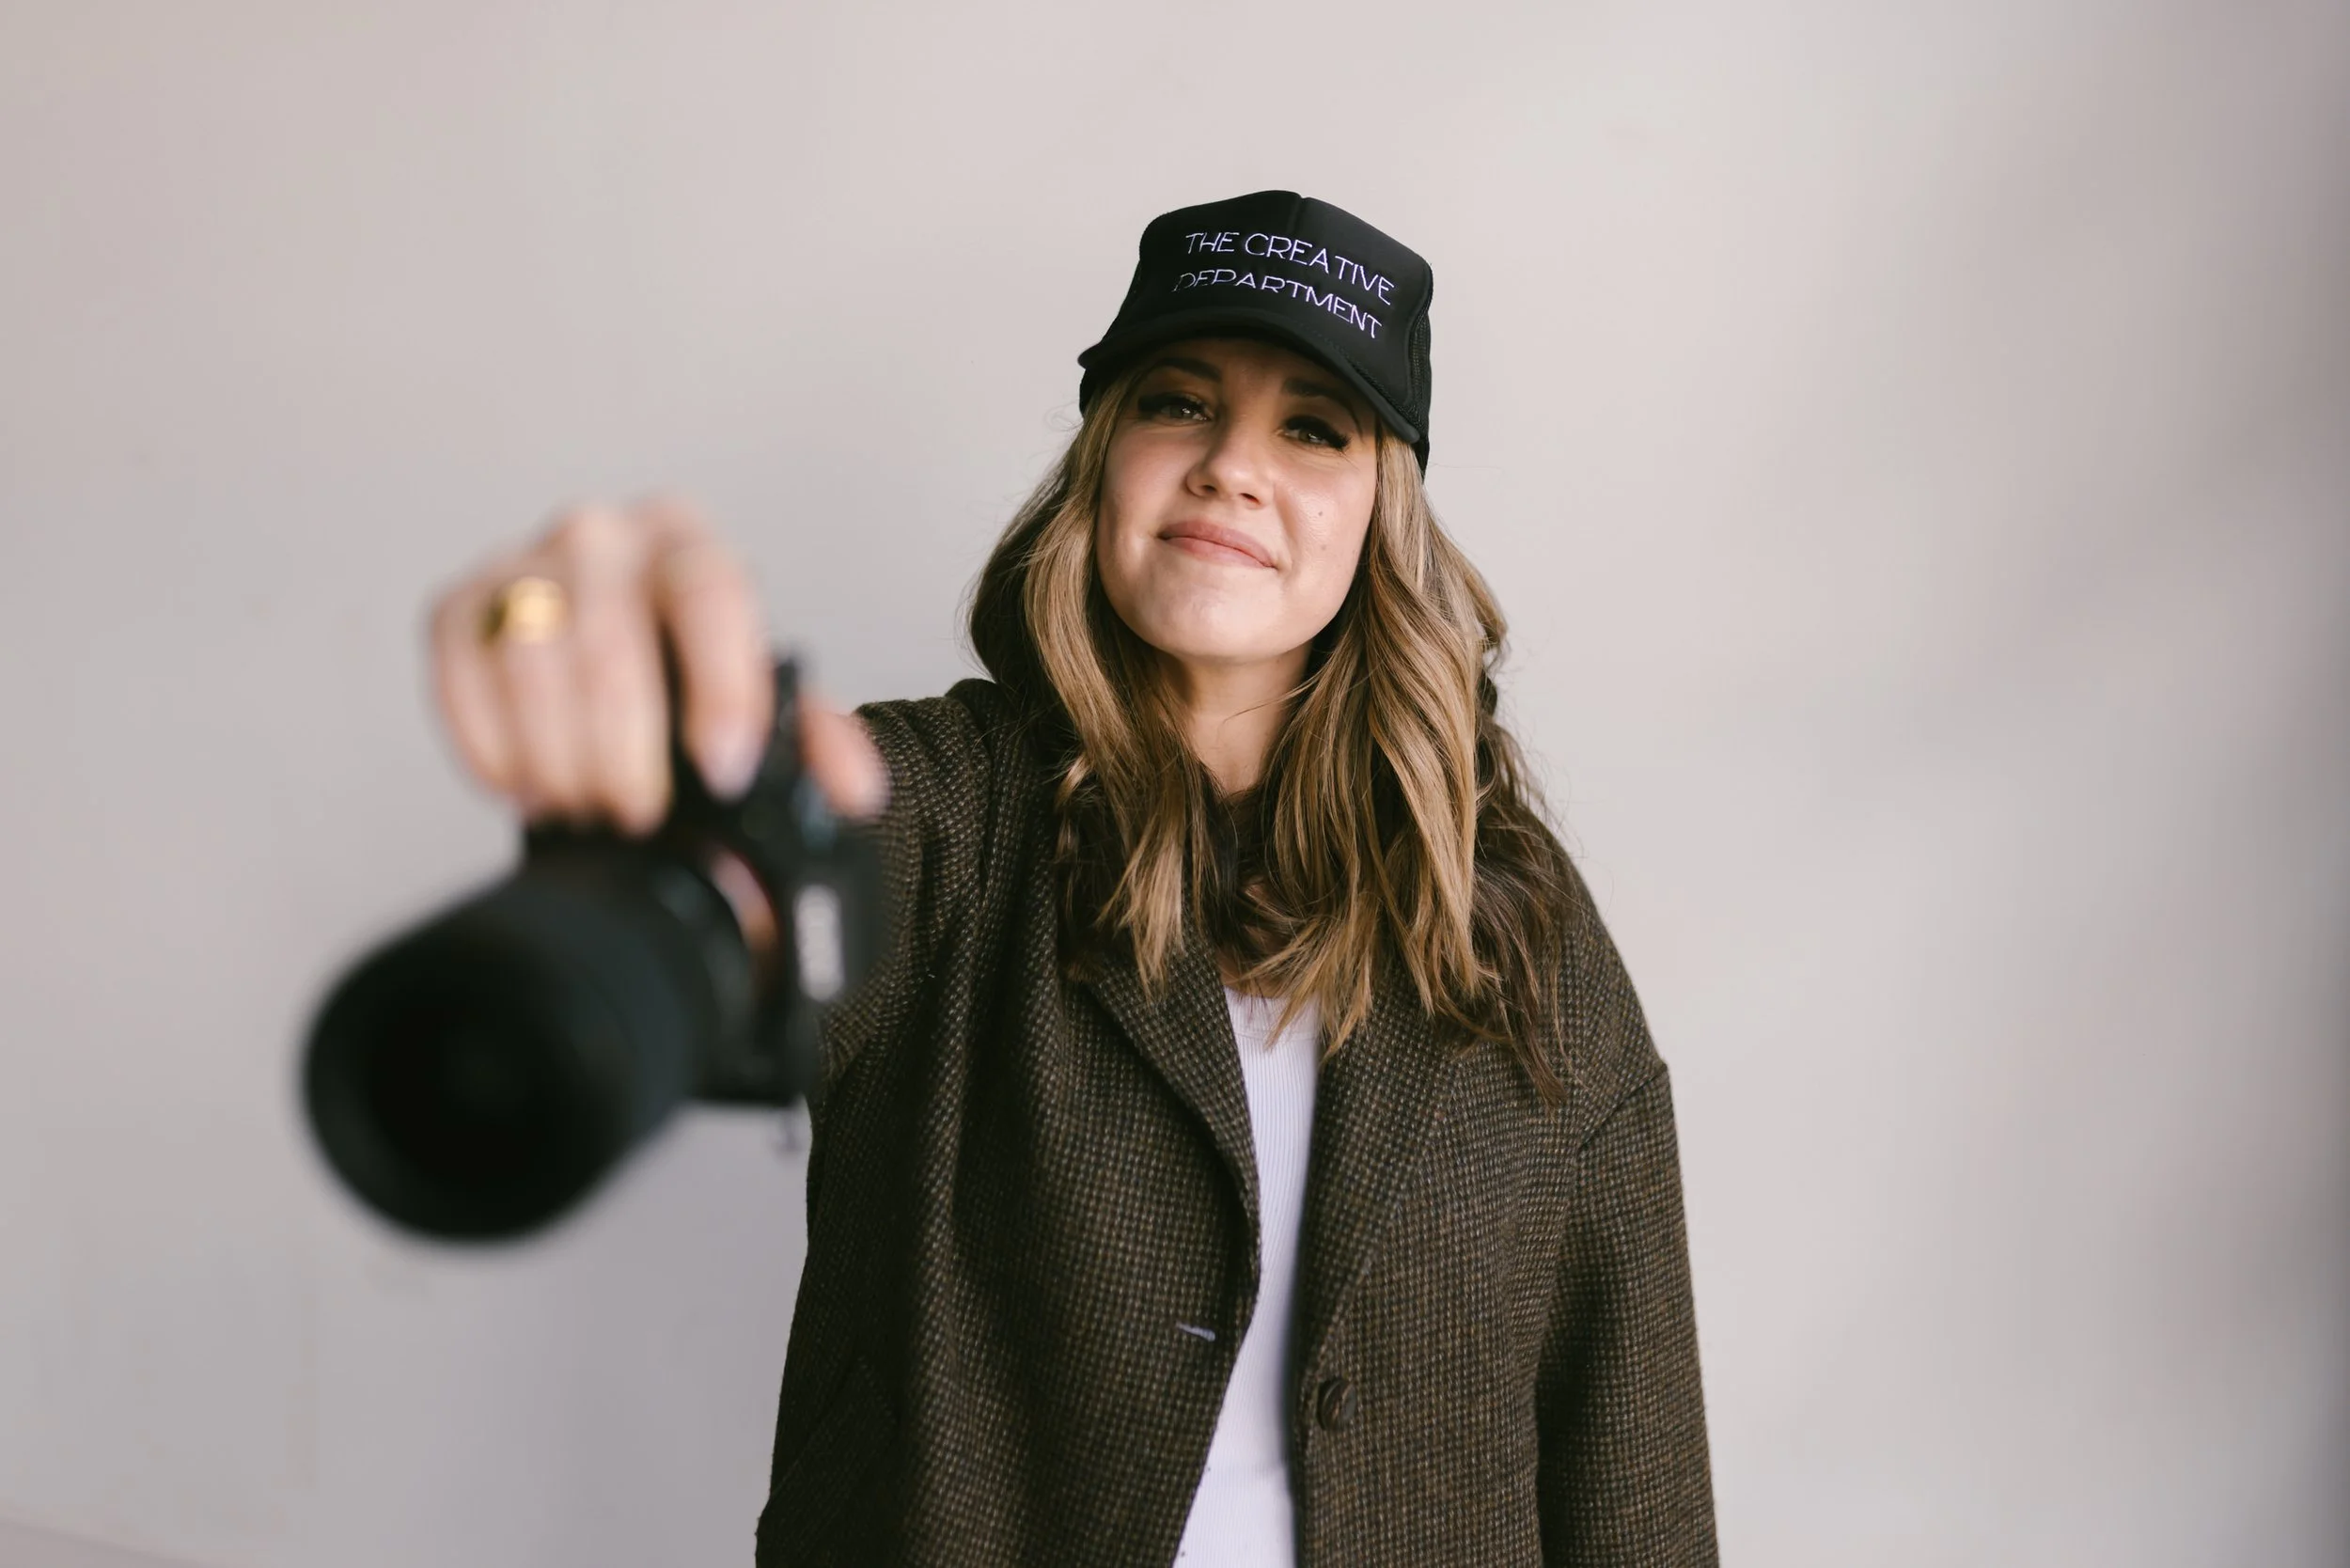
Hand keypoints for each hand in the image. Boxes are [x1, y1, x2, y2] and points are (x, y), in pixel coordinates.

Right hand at [426, 497, 887, 834]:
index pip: (711, 593)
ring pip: (529, 660)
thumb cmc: (690, 676)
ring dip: (558, 755)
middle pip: (609, 639)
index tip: (724, 769)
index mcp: (689, 541)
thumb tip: (856, 789)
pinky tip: (524, 787)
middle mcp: (601, 535)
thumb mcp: (760, 701)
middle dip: (625, 749)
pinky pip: (458, 676)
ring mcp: (521, 565)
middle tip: (641, 815)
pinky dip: (490, 746)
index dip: (721, 686)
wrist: (615, 665)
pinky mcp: (456, 607)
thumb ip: (816, 740)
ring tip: (587, 808)